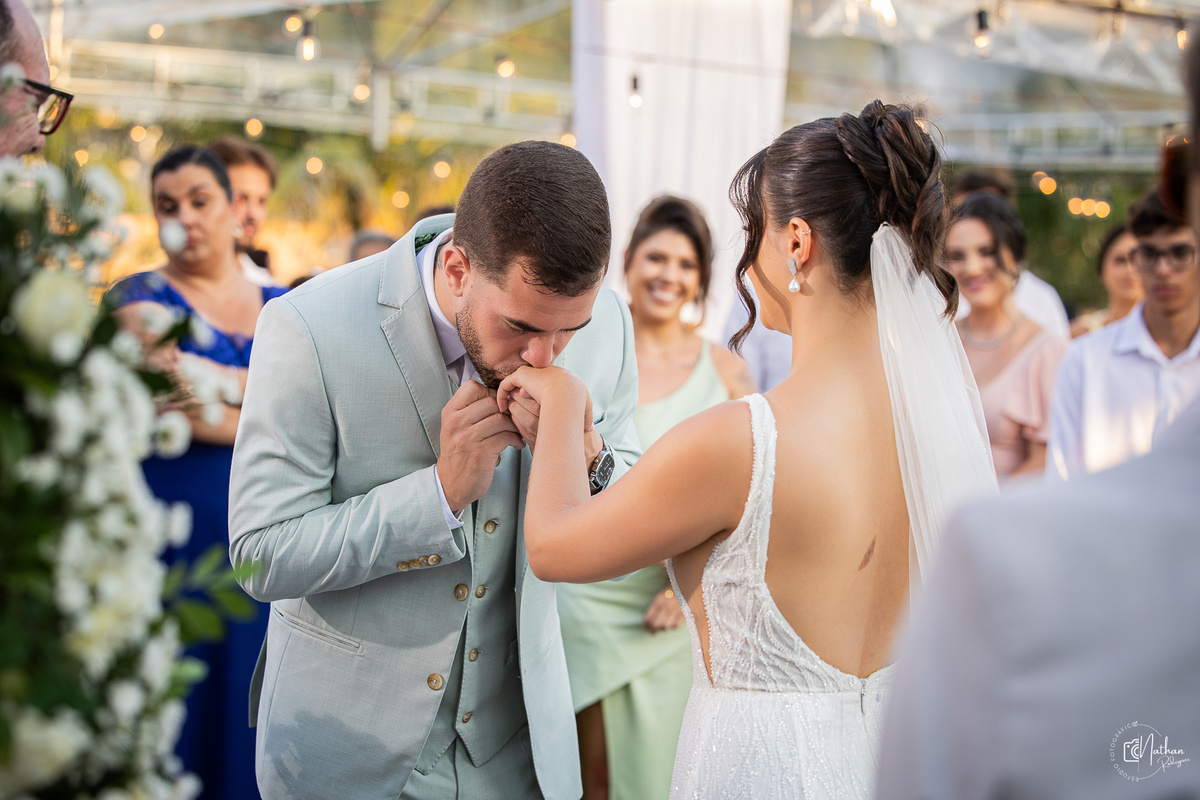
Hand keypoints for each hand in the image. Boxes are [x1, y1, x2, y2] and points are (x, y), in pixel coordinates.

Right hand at [437, 380, 525, 513]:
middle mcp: (456, 423)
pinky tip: (516, 443)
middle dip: (507, 410)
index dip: (491, 393)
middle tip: (514, 418)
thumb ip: (470, 409)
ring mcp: (467, 438)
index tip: (498, 405)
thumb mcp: (455, 427)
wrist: (451, 483)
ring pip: (501, 419)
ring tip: (516, 431)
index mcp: (450, 412)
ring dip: (514, 425)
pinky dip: (516, 439)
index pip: (473, 387)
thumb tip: (500, 394)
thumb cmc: (458, 453)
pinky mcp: (480, 453)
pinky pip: (506, 436)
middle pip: (491, 402)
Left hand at [497, 366, 600, 464]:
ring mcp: (534, 373)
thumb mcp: (585, 409)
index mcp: (559, 378)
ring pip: (516, 388)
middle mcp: (546, 373)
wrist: (569, 394)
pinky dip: (501, 394)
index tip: (532, 416)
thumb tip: (588, 430)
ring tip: (509, 412)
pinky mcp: (522, 375)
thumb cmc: (578, 403)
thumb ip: (584, 416)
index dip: (535, 401)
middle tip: (518, 414)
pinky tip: (500, 406)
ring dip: (512, 400)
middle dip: (522, 402)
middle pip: (527, 387)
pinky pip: (506, 384)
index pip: (542, 387)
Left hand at [643, 588, 684, 631]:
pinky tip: (672, 623)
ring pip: (665, 626)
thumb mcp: (658, 598)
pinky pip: (676, 625)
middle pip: (656, 624)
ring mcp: (675, 610)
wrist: (684, 586)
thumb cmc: (669, 593)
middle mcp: (666, 606)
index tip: (645, 627)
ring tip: (662, 625)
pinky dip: (673, 626)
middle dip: (652, 629)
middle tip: (652, 631)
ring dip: (663, 627)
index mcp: (658, 601)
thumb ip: (652, 610)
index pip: (648, 618)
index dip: (645, 625)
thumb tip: (646, 623)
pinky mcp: (685, 613)